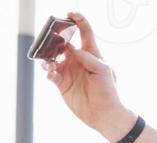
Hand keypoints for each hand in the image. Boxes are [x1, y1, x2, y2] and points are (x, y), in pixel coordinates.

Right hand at [41, 13, 137, 140]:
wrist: (104, 114)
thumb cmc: (108, 91)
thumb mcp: (102, 70)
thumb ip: (87, 56)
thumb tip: (70, 48)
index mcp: (91, 53)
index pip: (84, 32)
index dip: (78, 20)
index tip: (70, 14)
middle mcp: (78, 59)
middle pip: (63, 42)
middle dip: (56, 37)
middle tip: (50, 37)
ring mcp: (69, 70)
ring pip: (53, 57)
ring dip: (48, 56)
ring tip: (49, 61)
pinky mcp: (61, 83)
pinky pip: (50, 73)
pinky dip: (48, 71)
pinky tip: (50, 73)